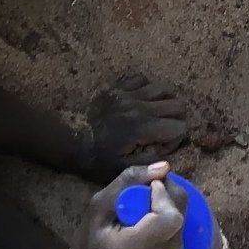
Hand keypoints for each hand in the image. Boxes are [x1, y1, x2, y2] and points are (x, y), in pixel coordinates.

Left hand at [70, 76, 189, 181]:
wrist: (69, 139)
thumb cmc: (96, 158)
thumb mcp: (122, 169)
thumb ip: (149, 163)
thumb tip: (167, 154)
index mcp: (142, 127)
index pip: (179, 126)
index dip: (176, 139)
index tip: (161, 147)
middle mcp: (140, 105)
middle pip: (178, 104)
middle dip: (176, 120)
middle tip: (162, 131)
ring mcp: (128, 93)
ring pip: (164, 88)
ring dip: (165, 103)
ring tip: (156, 115)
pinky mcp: (118, 86)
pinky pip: (143, 79)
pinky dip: (147, 89)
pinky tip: (141, 102)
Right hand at [74, 162, 184, 248]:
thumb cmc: (91, 243)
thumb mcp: (99, 206)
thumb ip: (129, 182)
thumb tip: (164, 166)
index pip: (169, 217)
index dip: (160, 195)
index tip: (142, 191)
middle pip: (179, 208)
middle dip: (163, 191)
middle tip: (139, 195)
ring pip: (183, 210)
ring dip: (164, 200)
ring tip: (139, 209)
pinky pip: (180, 220)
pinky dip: (166, 211)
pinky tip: (146, 218)